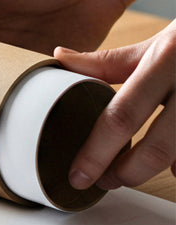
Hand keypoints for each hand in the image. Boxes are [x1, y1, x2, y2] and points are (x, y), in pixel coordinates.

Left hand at [57, 22, 175, 190]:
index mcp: (165, 61)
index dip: (96, 152)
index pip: (122, 116)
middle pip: (156, 147)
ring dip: (153, 172)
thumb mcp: (155, 43)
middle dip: (126, 172)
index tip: (78, 175)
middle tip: (105, 181)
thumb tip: (60, 59)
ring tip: (129, 174)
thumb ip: (109, 60)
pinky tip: (172, 168)